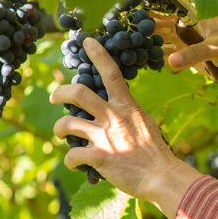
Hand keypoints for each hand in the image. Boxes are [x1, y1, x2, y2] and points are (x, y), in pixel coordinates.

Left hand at [49, 37, 192, 202]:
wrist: (162, 176)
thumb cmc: (157, 154)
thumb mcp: (145, 125)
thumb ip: (128, 116)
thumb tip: (116, 112)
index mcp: (127, 107)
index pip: (111, 74)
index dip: (98, 55)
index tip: (87, 42)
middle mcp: (114, 117)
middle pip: (78, 93)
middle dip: (60, 93)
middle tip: (55, 97)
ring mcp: (105, 136)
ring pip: (68, 123)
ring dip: (59, 128)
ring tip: (61, 134)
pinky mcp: (99, 157)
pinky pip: (72, 155)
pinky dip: (70, 161)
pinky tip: (75, 164)